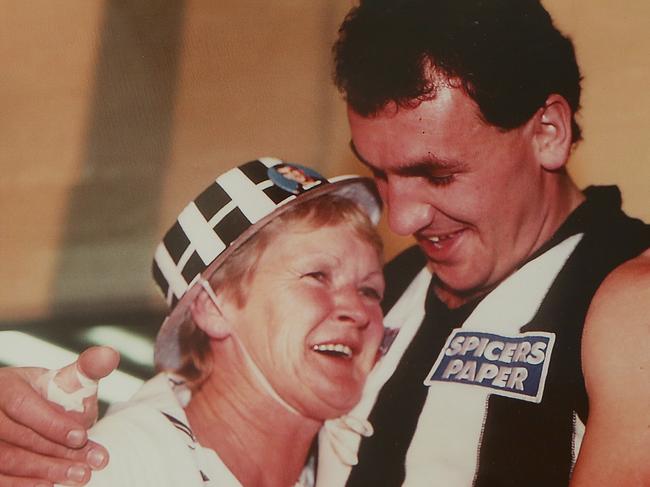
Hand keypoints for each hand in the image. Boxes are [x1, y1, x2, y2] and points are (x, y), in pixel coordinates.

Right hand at [0, 346, 119, 486]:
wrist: (26, 408)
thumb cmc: (48, 393)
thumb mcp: (64, 377)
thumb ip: (87, 367)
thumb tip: (110, 355)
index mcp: (4, 387)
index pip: (22, 407)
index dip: (52, 424)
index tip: (82, 437)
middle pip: (18, 438)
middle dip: (57, 452)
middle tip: (89, 465)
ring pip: (8, 460)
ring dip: (45, 470)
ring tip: (79, 475)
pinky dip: (23, 484)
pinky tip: (48, 486)